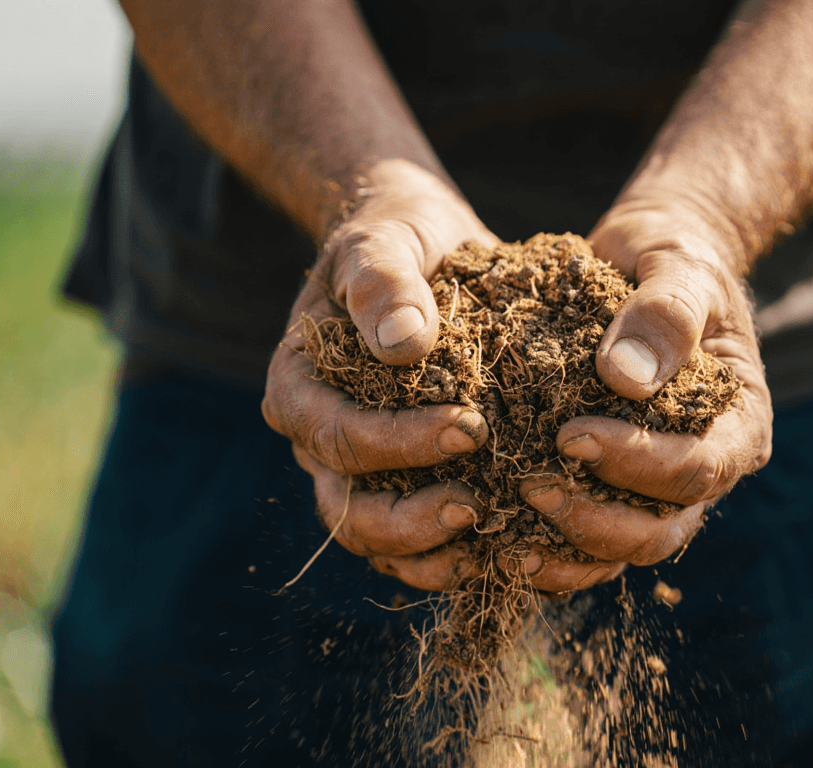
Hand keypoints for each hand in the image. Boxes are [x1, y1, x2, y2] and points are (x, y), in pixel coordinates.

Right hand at [263, 159, 498, 590]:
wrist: (423, 247)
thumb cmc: (398, 237)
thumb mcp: (386, 240)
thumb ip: (383, 281)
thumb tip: (403, 343)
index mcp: (299, 386)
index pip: (336, 435)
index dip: (395, 443)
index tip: (469, 425)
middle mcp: (320, 440)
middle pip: (347, 508)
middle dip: (410, 517)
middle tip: (477, 504)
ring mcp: (360, 469)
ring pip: (378, 540)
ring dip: (431, 552)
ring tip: (493, 539)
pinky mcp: (405, 480)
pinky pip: (418, 541)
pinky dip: (458, 553)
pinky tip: (513, 547)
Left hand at [519, 196, 773, 579]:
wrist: (642, 261)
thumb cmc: (668, 256)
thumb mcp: (677, 264)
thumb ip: (665, 311)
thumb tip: (625, 377)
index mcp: (741, 423)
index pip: (699, 467)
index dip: (638, 461)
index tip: (570, 434)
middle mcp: (705, 470)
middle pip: (660, 530)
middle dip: (594, 518)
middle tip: (528, 483)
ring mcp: (658, 489)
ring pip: (620, 550)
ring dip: (564, 547)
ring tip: (502, 523)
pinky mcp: (613, 490)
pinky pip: (584, 542)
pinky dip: (544, 548)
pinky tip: (492, 535)